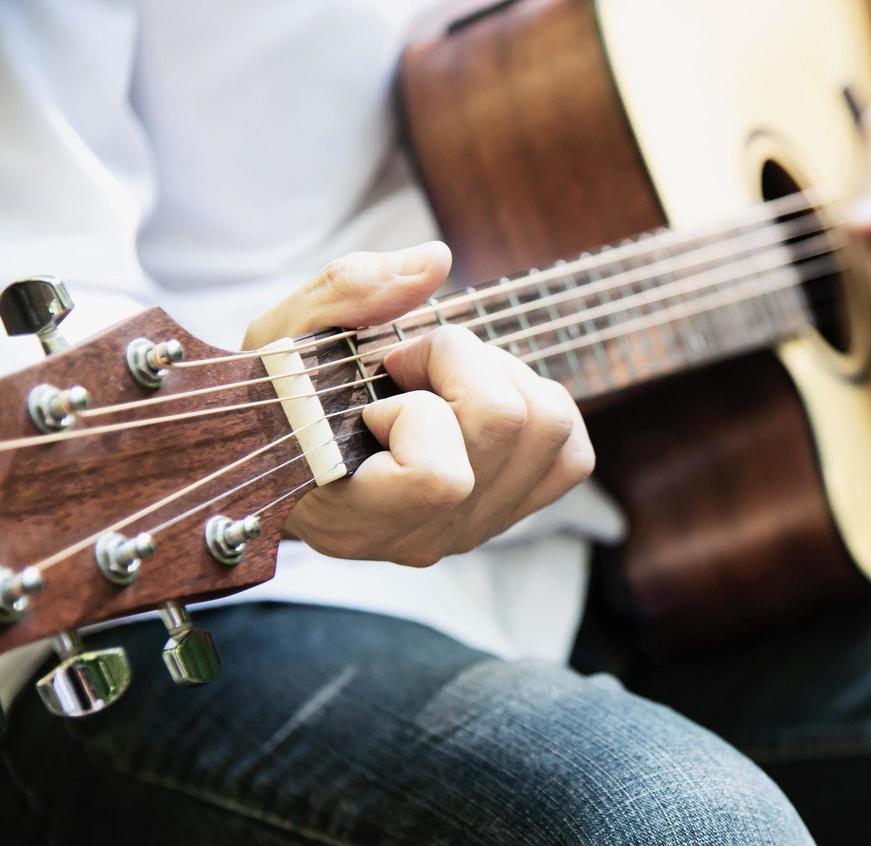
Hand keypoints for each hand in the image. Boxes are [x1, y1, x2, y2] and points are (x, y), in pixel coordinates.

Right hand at [243, 242, 595, 566]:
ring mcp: (474, 529)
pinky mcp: (510, 511)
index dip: (419, 407)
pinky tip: (481, 400)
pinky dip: (540, 407)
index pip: (441, 477)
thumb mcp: (283, 338)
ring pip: (550, 429)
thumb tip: (435, 262)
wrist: (286, 454)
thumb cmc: (277, 401)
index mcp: (357, 518)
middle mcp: (426, 537)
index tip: (377, 382)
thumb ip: (347, 295)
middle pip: (509, 425)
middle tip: (410, 361)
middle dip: (463, 361)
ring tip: (443, 377)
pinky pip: (571, 455)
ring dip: (501, 375)